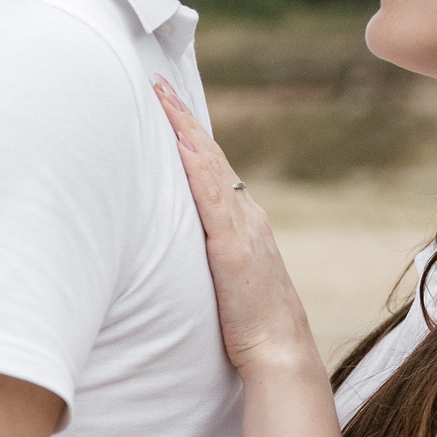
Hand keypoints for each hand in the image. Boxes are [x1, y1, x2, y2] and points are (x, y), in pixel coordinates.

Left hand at [151, 80, 319, 376]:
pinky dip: (197, 170)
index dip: (189, 135)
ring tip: (161, 99)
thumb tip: (187, 243)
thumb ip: (214, 253)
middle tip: (157, 83)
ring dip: (185, 131)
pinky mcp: (232, 250)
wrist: (280, 352)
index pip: (212, 169)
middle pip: (210, 157)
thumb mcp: (230, 278)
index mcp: (243, 223)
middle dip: (182, 119)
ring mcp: (242, 229)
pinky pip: (212, 202)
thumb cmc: (252, 324)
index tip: (167, 104)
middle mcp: (246, 217)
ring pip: (210, 169)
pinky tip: (180, 147)